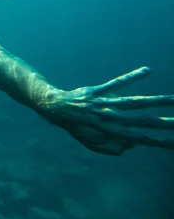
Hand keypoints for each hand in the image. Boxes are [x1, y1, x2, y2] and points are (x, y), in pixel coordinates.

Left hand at [40, 67, 173, 155]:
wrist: (57, 109)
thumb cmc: (77, 127)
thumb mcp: (92, 144)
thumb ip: (113, 148)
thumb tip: (135, 144)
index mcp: (113, 133)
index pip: (143, 139)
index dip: (161, 142)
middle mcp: (112, 118)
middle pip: (145, 121)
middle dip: (166, 123)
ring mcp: (106, 103)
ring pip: (136, 102)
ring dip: (157, 101)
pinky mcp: (99, 91)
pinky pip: (117, 83)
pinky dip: (132, 77)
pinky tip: (147, 70)